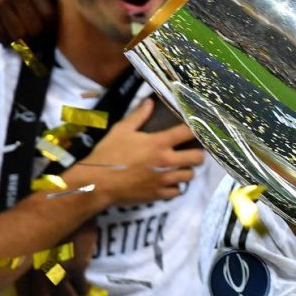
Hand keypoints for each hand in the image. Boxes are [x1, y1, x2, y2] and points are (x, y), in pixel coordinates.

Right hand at [0, 0, 57, 43]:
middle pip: (36, 29)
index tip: (37, 26)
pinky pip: (4, 37)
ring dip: (15, 39)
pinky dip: (1, 40)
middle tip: (18, 29)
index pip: (50, 16)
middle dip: (30, 35)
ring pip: (21, 35)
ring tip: (7, 28)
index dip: (46, 27)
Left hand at [14, 221, 96, 295]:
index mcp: (25, 259)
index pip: (24, 292)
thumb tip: (30, 272)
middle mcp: (37, 266)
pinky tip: (86, 294)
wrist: (74, 201)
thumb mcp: (37, 234)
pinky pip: (80, 286)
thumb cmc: (53, 215)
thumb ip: (31, 253)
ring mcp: (56, 267)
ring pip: (63, 295)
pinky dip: (83, 292)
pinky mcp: (75, 265)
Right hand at [78, 98, 205, 205]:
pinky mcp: (159, 194)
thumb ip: (139, 115)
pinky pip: (178, 191)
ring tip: (179, 167)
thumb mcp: (121, 130)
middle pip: (198, 158)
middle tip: (189, 151)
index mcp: (159, 143)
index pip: (188, 133)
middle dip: (197, 153)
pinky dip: (175, 186)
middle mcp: (167, 162)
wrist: (97, 183)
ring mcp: (165, 180)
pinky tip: (168, 181)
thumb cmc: (108, 153)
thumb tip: (150, 101)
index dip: (196, 129)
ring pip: (190, 175)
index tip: (198, 128)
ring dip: (186, 170)